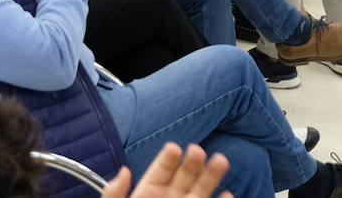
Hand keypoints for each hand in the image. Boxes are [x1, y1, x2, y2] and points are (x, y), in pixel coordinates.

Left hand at [100, 143, 229, 197]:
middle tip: (197, 151)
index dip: (168, 159)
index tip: (174, 148)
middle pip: (184, 176)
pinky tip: (227, 195)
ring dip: (211, 176)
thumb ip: (114, 194)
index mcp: (148, 194)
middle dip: (192, 163)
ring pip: (201, 190)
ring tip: (221, 160)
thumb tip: (124, 171)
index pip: (160, 171)